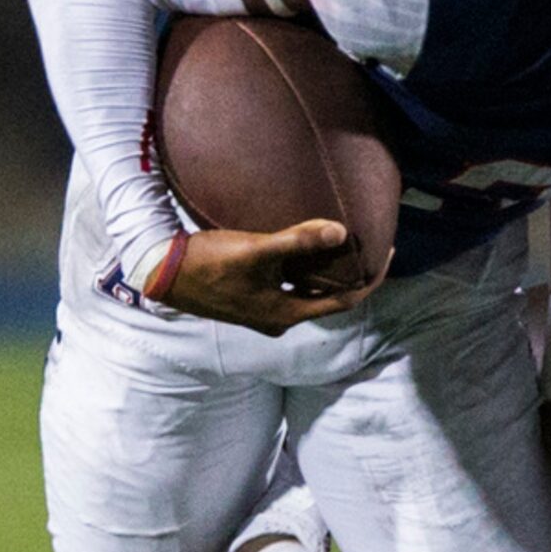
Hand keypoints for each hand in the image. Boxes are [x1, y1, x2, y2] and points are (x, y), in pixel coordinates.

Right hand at [154, 222, 377, 335]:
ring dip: (322, 268)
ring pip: (306, 288)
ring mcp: (262, 310)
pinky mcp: (249, 298)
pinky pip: (288, 283)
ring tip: (337, 239)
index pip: (345, 301)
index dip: (369, 279)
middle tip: (365, 243)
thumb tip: (341, 233)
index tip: (388, 254)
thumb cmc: (209, 264)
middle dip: (347, 271)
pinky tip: (300, 245)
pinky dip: (301, 268)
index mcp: (287, 313)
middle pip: (326, 295)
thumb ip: (298, 242)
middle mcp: (279, 318)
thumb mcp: (257, 251)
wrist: (162, 272)